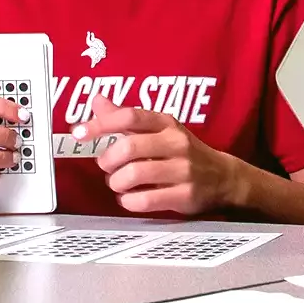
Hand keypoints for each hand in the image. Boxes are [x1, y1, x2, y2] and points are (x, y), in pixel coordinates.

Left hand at [75, 97, 243, 213]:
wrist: (223, 177)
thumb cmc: (184, 152)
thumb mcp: (159, 130)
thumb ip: (125, 118)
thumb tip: (97, 101)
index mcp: (166, 123)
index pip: (130, 116)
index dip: (100, 124)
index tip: (80, 132)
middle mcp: (176, 143)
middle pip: (128, 147)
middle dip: (107, 160)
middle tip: (106, 166)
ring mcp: (182, 169)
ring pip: (133, 175)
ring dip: (116, 182)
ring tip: (118, 184)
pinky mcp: (184, 195)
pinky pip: (145, 200)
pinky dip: (129, 201)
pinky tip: (131, 198)